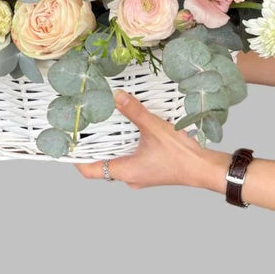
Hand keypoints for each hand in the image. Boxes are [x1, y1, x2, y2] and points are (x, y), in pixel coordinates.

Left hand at [74, 90, 230, 191]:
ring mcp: (142, 175)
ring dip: (113, 144)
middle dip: (96, 146)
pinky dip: (127, 145)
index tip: (69, 145)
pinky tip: (131, 129)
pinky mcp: (152, 170)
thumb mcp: (154, 128)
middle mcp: (130, 177)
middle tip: (87, 127)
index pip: (91, 171)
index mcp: (125, 171)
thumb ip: (135, 112)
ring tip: (106, 124)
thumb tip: (117, 96)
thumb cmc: (180, 155)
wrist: (205, 169)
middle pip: (103, 164)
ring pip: (119, 160)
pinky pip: (132, 158)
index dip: (77, 160)